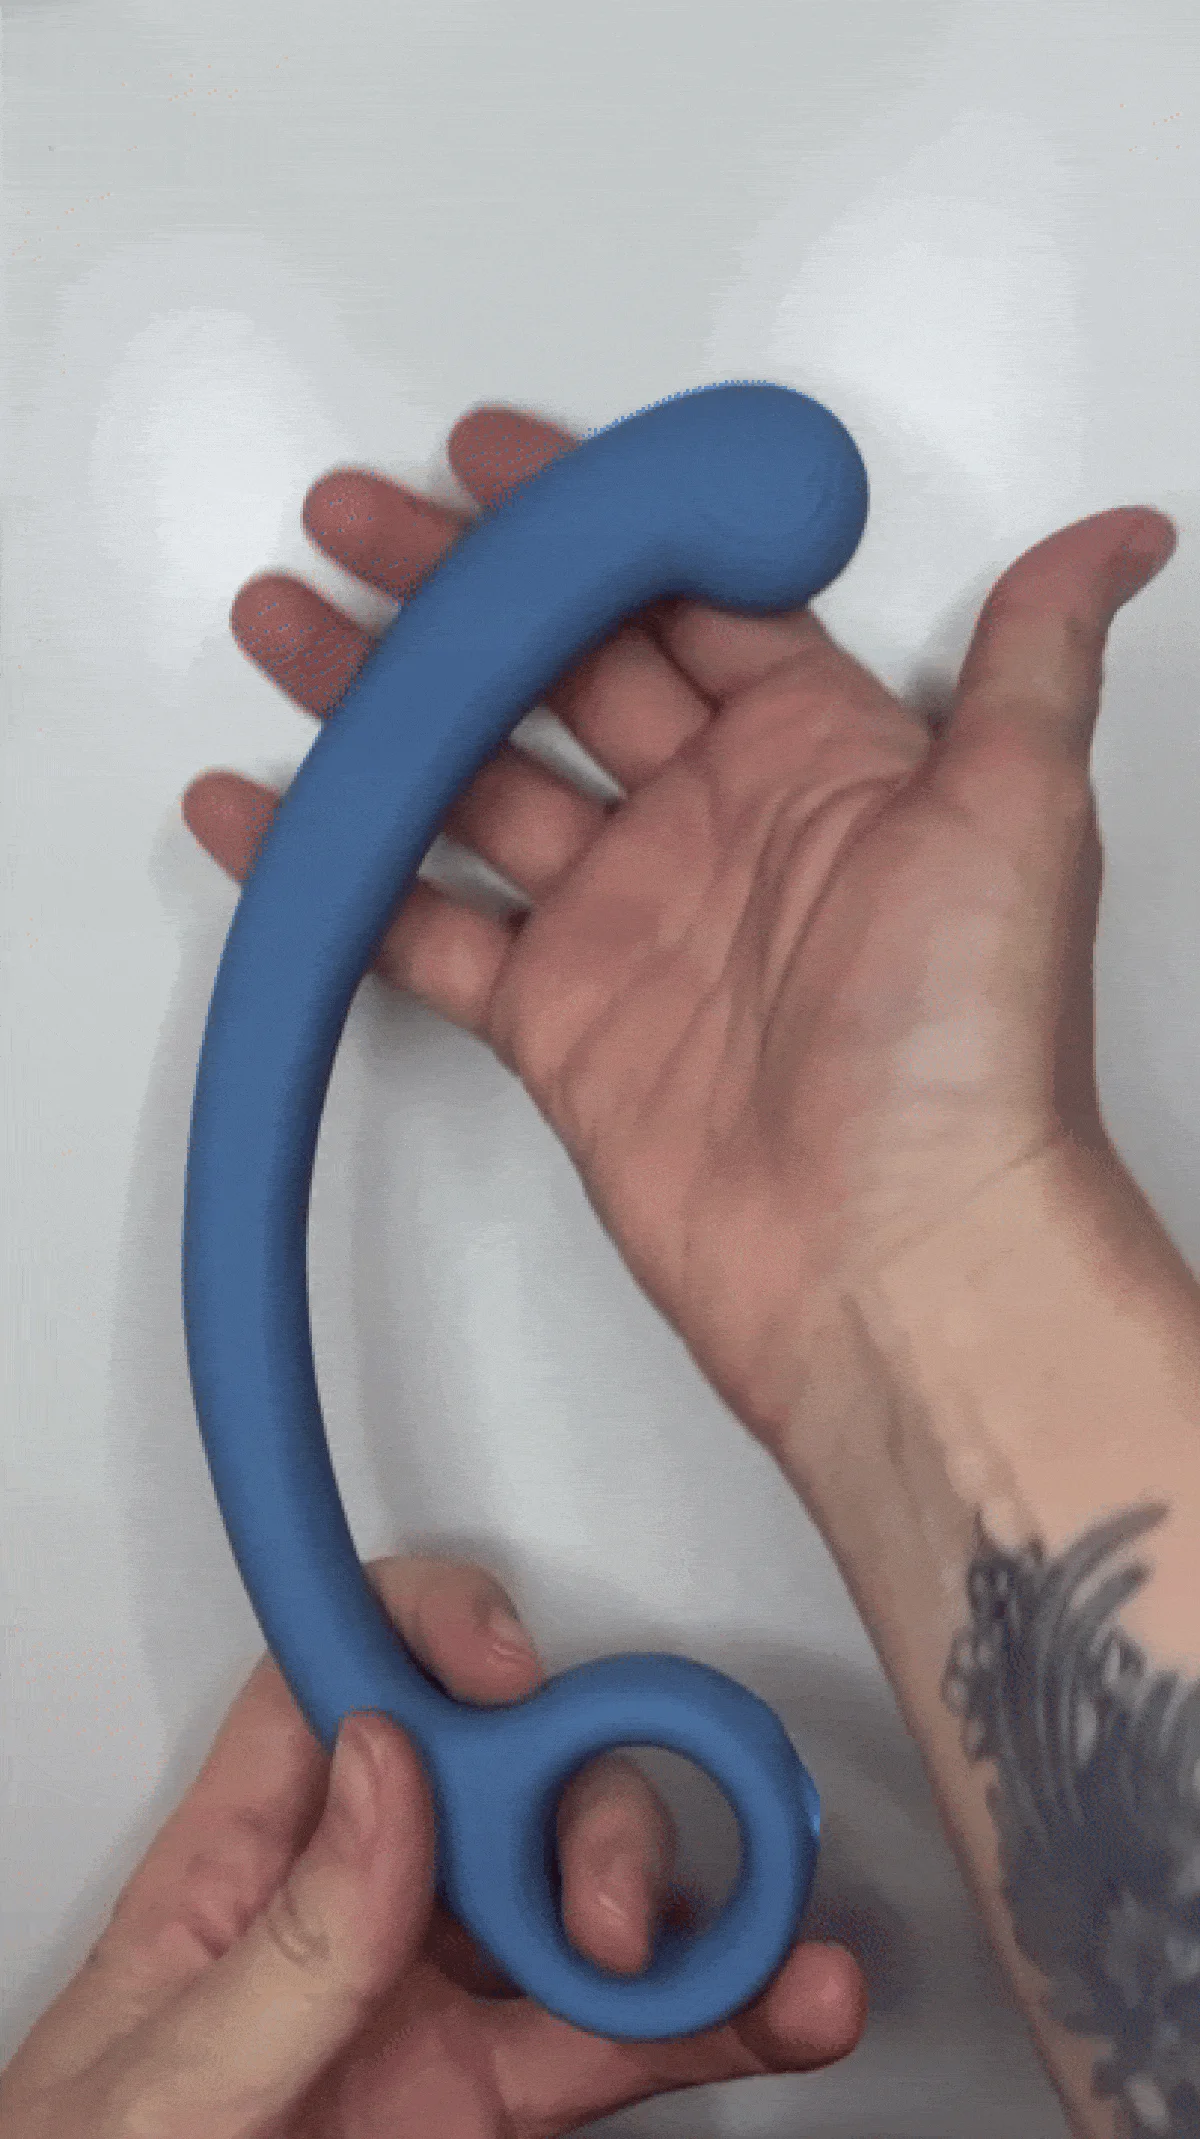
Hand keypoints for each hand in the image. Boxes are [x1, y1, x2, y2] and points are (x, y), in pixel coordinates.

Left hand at [0, 1557, 862, 2138]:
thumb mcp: (156, 2089)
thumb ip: (282, 1946)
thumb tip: (386, 1766)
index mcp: (244, 1866)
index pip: (341, 1681)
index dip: (429, 1632)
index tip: (506, 1664)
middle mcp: (357, 1906)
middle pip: (508, 1773)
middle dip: (591, 1805)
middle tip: (603, 1906)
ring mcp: (437, 1997)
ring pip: (590, 1893)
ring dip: (695, 1904)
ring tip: (770, 1948)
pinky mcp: (501, 2098)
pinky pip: (626, 2040)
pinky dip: (721, 2021)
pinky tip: (786, 2007)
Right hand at [181, 404, 1175, 1449]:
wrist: (894, 1258)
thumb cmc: (971, 1051)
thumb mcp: (1017, 813)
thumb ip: (1034, 659)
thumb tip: (1121, 539)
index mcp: (820, 756)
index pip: (681, 597)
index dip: (580, 524)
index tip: (491, 463)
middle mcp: (719, 826)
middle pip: (557, 672)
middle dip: (449, 595)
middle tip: (351, 527)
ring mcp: (629, 919)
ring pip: (474, 778)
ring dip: (376, 707)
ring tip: (284, 635)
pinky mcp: (560, 1016)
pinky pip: (426, 922)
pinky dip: (340, 873)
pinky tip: (269, 816)